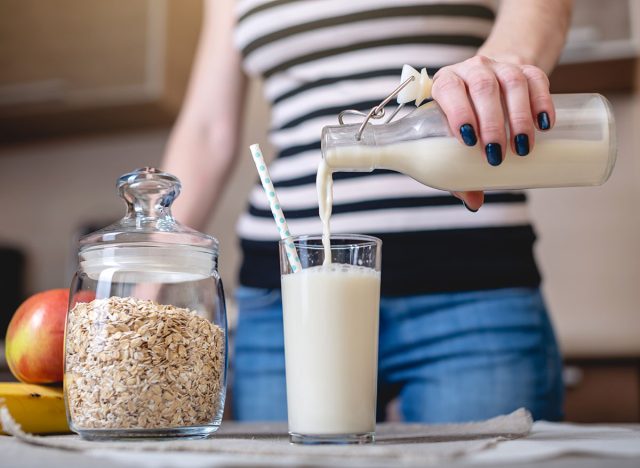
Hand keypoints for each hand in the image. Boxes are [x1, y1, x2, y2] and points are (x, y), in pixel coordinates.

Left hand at [431, 55, 553, 210]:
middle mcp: (472, 70)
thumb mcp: (456, 140)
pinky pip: (537, 79)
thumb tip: (473, 203)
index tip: (468, 139)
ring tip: (522, 147)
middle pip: (482, 87)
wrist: (492, 85)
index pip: (449, 89)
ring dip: (519, 117)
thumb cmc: (466, 119)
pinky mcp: (527, 69)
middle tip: (496, 154)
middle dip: (491, 122)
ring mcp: (501, 67)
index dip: (458, 112)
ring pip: (512, 82)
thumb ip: (459, 171)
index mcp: (446, 84)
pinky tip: (545, 125)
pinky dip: (542, 102)